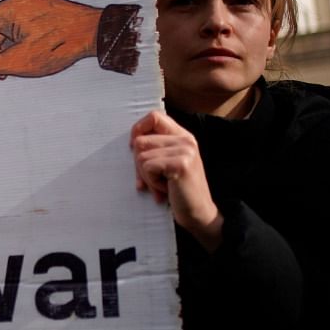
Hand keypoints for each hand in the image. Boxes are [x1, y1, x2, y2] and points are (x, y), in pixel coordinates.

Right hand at [0, 0, 101, 77]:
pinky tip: (28, 60)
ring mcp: (27, 10)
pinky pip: (14, 35)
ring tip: (25, 64)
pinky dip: (16, 49)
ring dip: (6, 54)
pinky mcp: (36, 16)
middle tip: (8, 70)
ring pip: (0, 38)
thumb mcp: (24, 62)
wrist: (100, 33)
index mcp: (9, 10)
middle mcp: (15, 5)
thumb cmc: (63, 45)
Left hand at [130, 111, 222, 251]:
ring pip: (141, 156)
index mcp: (183, 136)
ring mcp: (185, 150)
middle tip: (153, 179)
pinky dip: (151, 182)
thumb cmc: (178, 190)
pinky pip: (148, 167)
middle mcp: (186, 140)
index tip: (134, 148)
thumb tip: (131, 142)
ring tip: (162, 184)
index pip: (154, 116)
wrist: (198, 213)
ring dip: (146, 176)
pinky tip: (166, 188)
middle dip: (139, 165)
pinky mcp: (181, 164)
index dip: (138, 129)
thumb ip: (155, 149)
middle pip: (140, 141)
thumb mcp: (168, 164)